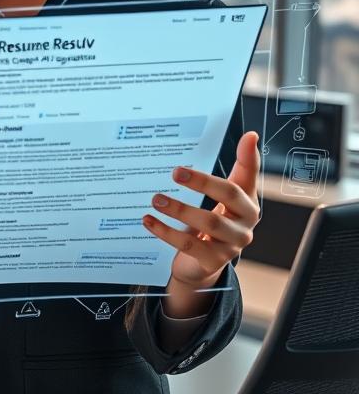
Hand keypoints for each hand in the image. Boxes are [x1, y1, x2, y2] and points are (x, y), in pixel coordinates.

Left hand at [143, 131, 259, 295]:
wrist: (203, 262)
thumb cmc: (214, 221)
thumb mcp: (223, 197)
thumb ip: (236, 169)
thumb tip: (250, 136)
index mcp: (247, 204)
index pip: (249, 177)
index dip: (249, 158)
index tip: (247, 136)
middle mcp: (245, 224)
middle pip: (228, 196)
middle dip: (202, 182)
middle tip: (175, 172)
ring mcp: (232, 245)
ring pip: (208, 223)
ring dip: (179, 209)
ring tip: (156, 199)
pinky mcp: (213, 261)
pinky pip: (189, 245)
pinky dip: (166, 232)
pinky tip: (149, 221)